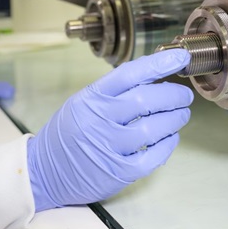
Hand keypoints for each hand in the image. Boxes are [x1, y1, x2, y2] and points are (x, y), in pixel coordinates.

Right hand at [26, 49, 192, 210]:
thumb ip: (113, 90)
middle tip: (184, 95)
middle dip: (173, 95)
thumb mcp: (82, 102)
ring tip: (181, 114)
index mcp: (91, 98)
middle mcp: (99, 120)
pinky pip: (152, 156)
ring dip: (175, 119)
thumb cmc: (67, 134)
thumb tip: (151, 74)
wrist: (43, 172)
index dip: (159, 63)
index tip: (179, 57)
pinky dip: (167, 145)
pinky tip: (170, 138)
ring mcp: (109, 147)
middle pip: (146, 100)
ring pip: (154, 129)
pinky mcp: (118, 172)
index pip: (130, 74)